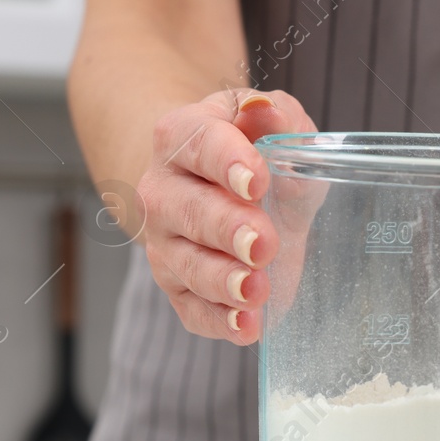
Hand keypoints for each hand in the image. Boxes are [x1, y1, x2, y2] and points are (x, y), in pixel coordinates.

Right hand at [135, 88, 316, 344]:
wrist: (218, 189)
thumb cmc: (252, 152)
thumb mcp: (273, 125)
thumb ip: (277, 117)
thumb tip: (266, 113)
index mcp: (182, 136)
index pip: (200, 144)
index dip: (228, 163)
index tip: (256, 181)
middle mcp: (162, 191)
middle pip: (188, 210)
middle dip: (227, 229)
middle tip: (263, 243)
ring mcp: (165, 243)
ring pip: (186, 265)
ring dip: (222, 281)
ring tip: (255, 290)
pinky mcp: (178, 288)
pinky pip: (191, 310)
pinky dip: (218, 322)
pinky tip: (246, 327)